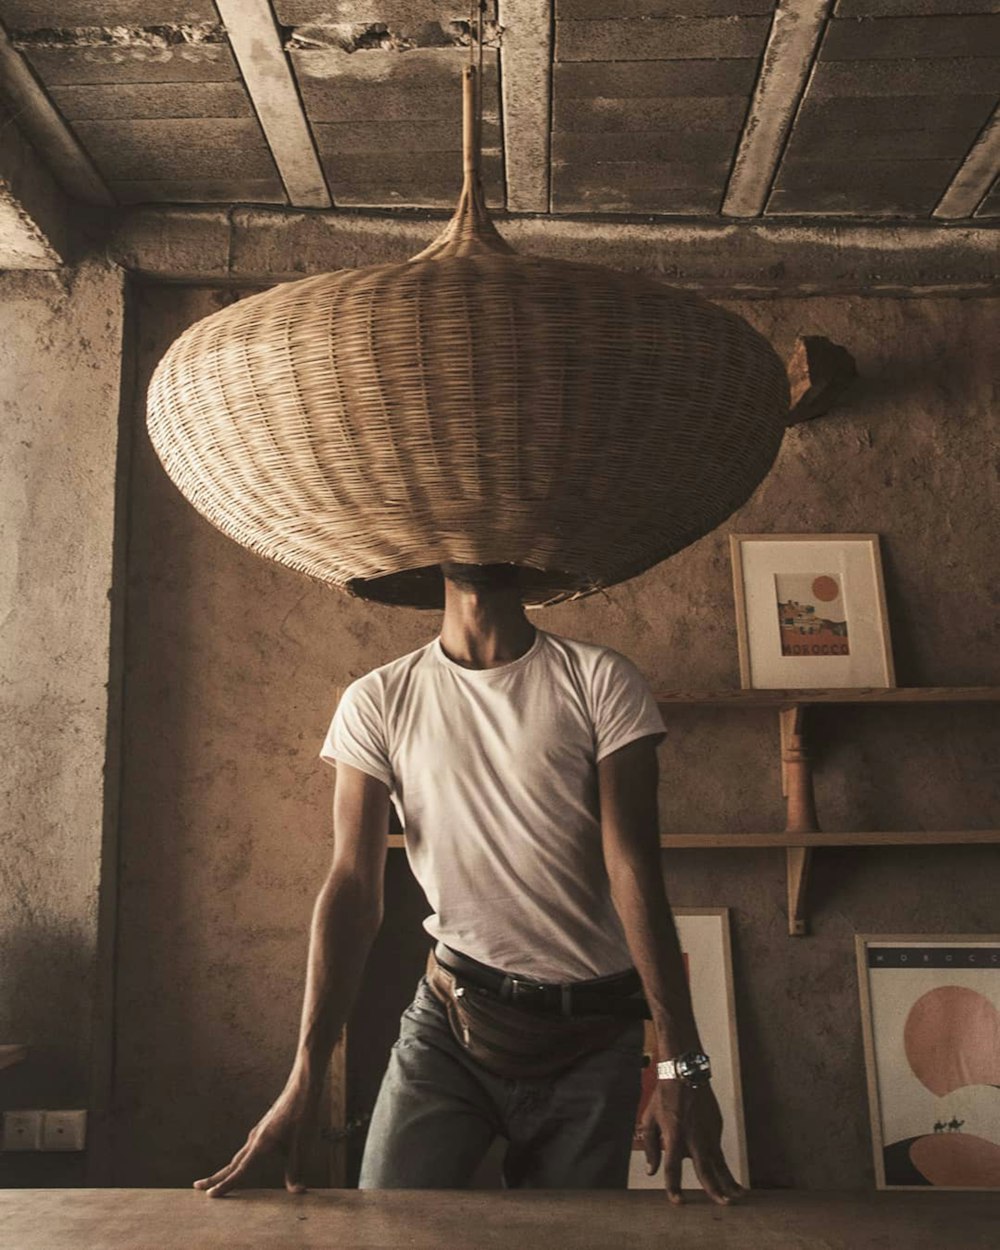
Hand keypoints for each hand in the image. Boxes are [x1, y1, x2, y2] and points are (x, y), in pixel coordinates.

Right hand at [193, 1079, 316, 1197]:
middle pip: (232, 1163)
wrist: (302, 1085)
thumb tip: (297, 1192)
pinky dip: (240, 1160)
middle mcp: (255, 1138)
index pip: (240, 1170)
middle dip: (216, 1177)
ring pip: (239, 1155)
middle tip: (197, 1187)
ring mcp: (258, 1132)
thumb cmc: (303, 1114)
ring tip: (217, 1179)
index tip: (209, 1196)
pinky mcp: (264, 1128)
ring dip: (227, 1169)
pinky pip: (248, 1148)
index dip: (226, 1185)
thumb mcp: (302, 1145)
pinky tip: (245, 1161)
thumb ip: (296, 1169)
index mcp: (261, 1144)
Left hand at [641, 1080, 745, 1205]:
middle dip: (714, 1189)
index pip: (673, 1168)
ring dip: (728, 1180)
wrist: (685, 1071)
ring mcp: (708, 1132)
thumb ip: (651, 1146)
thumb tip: (651, 1171)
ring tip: (738, 1196)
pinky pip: (718, 1149)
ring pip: (719, 1162)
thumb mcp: (650, 1118)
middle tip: (723, 1204)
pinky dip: (722, 1164)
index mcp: (674, 1135)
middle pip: (705, 1169)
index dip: (674, 1187)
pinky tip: (728, 1178)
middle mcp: (694, 1137)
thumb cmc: (664, 1095)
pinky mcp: (716, 1127)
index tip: (678, 1201)